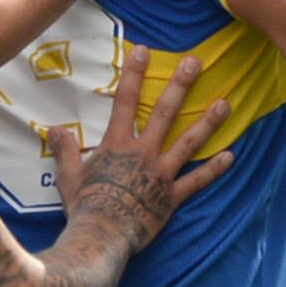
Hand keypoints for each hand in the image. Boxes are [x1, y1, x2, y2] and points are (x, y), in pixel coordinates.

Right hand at [51, 49, 232, 247]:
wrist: (101, 236)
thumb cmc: (83, 206)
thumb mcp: (68, 176)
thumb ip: (64, 150)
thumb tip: (54, 129)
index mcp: (117, 145)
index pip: (125, 101)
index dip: (134, 74)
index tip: (144, 50)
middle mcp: (143, 153)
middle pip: (165, 113)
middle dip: (180, 85)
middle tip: (195, 62)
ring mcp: (160, 174)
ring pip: (189, 142)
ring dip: (208, 121)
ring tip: (225, 102)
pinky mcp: (172, 196)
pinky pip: (197, 181)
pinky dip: (214, 169)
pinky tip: (231, 156)